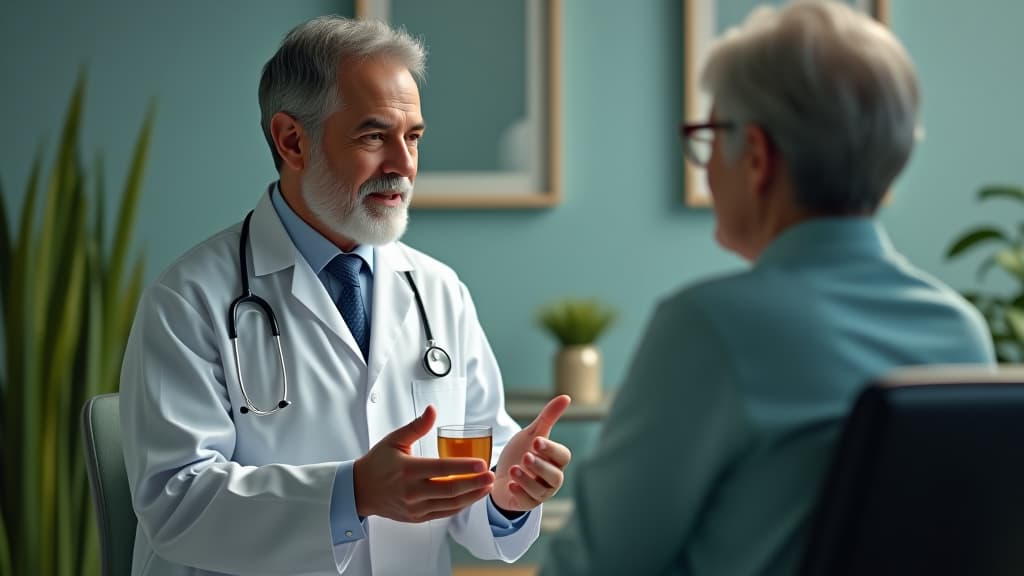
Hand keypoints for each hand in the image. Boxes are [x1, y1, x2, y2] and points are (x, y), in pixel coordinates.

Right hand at [353, 405, 493, 522]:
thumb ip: (416, 426)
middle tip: (491, 476)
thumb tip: (432, 410)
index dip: (464, 467)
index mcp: (407, 470)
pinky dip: (459, 506)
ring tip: (486, 487)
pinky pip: (443, 513)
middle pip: (450, 490)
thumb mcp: (394, 440)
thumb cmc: (377, 463)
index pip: (441, 469)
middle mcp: (411, 491)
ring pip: (449, 504)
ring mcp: (414, 507)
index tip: (482, 464)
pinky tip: (471, 497)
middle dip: (474, 484)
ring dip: (471, 496)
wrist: (360, 490)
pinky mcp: (416, 517)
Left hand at [491, 395, 572, 511]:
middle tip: (526, 456)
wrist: (500, 475)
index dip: (551, 449)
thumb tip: (566, 397)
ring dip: (527, 480)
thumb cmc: (520, 453)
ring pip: (541, 490)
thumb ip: (548, 418)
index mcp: (556, 460)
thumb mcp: (532, 434)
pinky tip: (510, 485)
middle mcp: (552, 478)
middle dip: (540, 466)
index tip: (536, 441)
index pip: (562, 456)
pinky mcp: (526, 503)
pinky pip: (527, 502)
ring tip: (514, 470)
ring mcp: (540, 493)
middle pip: (555, 476)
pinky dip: (519, 493)